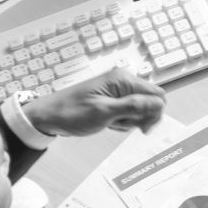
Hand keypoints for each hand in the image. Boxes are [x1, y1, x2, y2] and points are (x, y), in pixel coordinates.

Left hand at [24, 67, 165, 135]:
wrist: (48, 116)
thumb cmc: (71, 113)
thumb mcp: (104, 112)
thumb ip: (134, 106)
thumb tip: (159, 104)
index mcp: (123, 80)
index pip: (157, 95)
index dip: (154, 113)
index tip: (141, 127)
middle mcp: (123, 81)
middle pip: (151, 101)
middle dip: (141, 117)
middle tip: (121, 123)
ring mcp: (118, 90)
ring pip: (141, 108)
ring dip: (130, 120)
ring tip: (110, 122)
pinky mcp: (113, 98)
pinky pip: (129, 111)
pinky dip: (122, 120)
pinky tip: (109, 122)